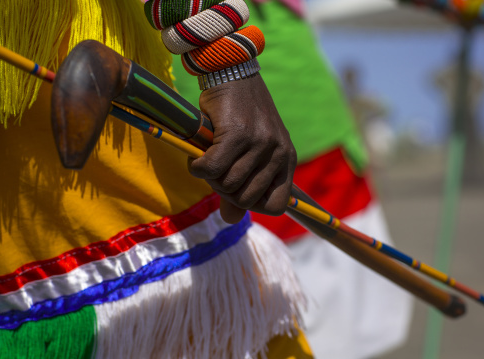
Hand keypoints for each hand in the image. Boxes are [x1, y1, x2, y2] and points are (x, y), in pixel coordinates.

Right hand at [188, 74, 296, 223]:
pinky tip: (198, 156)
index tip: (236, 190)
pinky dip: (198, 168)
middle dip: (224, 190)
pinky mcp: (238, 134)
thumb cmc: (240, 114)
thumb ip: (242, 185)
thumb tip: (230, 220)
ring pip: (228, 185)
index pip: (277, 206)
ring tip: (207, 159)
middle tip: (215, 171)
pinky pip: (211, 169)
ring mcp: (260, 143)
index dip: (252, 205)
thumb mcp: (248, 151)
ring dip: (210, 178)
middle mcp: (278, 152)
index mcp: (286, 159)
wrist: (232, 71)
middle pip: (246, 198)